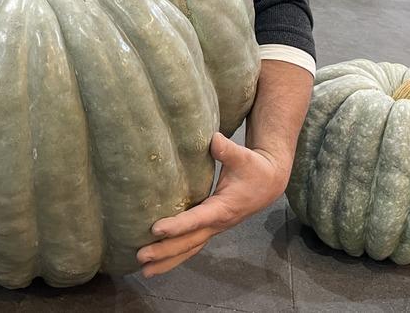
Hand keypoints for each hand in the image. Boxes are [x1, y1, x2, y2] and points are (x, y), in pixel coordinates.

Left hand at [136, 132, 289, 277]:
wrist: (269, 183)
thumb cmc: (254, 168)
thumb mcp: (243, 157)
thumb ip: (228, 150)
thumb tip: (214, 139)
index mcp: (223, 207)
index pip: (197, 219)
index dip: (177, 225)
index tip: (156, 229)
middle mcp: (218, 223)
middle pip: (189, 242)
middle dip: (165, 251)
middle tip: (141, 256)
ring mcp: (214, 228)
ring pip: (190, 249)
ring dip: (168, 260)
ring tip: (145, 270)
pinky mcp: (210, 227)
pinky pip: (192, 245)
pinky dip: (175, 255)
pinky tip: (158, 261)